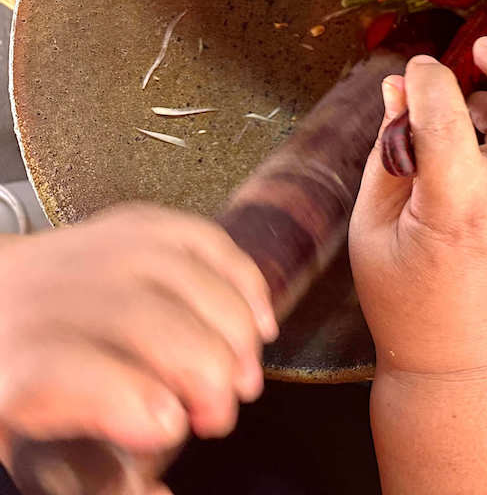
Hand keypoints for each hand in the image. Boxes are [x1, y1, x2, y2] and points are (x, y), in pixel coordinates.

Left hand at [0, 204, 275, 464]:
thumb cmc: (15, 390)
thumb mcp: (27, 452)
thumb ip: (97, 480)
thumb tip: (162, 494)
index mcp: (12, 362)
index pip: (63, 371)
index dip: (129, 399)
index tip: (173, 428)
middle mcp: (47, 297)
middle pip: (140, 320)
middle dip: (204, 371)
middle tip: (219, 418)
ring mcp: (93, 251)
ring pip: (182, 275)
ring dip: (234, 331)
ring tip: (245, 379)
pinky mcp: (131, 224)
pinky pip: (200, 238)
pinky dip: (243, 279)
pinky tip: (257, 323)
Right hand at [349, 37, 486, 377]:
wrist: (465, 362)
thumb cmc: (408, 305)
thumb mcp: (372, 229)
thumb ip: (388, 155)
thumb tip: (397, 95)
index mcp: (459, 204)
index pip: (445, 113)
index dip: (425, 79)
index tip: (410, 72)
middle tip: (482, 49)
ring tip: (462, 114)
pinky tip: (475, 154)